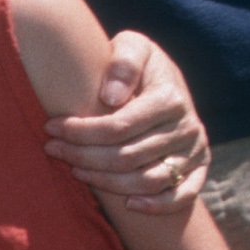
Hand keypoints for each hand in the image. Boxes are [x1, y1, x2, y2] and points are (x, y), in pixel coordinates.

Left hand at [45, 32, 210, 210]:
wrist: (168, 80)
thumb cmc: (140, 65)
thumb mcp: (133, 45)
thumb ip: (123, 62)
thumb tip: (110, 97)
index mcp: (170, 98)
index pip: (118, 127)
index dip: (80, 132)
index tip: (51, 127)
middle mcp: (187, 127)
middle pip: (127, 157)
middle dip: (83, 156)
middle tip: (52, 150)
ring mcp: (194, 151)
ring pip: (148, 181)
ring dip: (107, 182)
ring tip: (75, 170)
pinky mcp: (199, 168)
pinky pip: (182, 196)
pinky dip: (156, 205)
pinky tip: (127, 204)